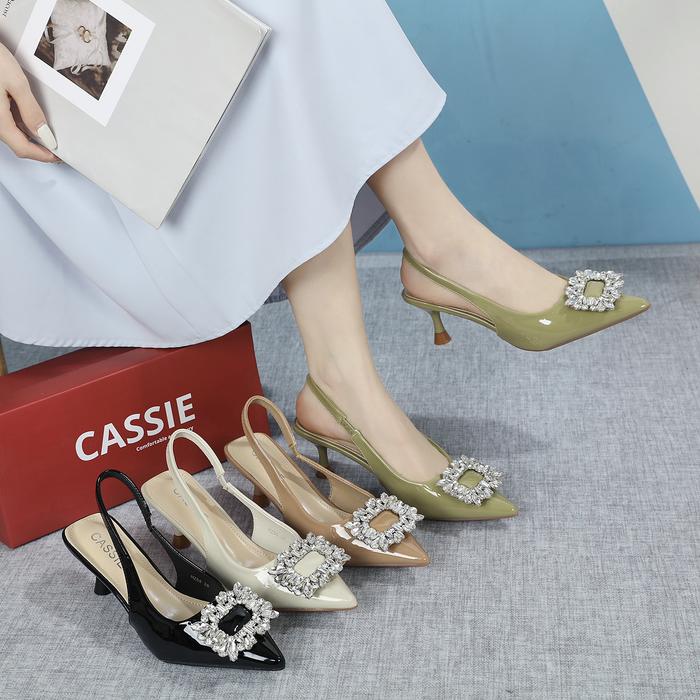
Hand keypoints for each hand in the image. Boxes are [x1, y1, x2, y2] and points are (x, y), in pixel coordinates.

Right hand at [0, 43, 57, 161]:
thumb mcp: (16, 82)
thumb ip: (31, 111)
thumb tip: (43, 133)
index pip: (23, 148)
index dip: (42, 155)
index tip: (57, 156)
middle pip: (15, 143)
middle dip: (36, 147)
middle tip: (54, 148)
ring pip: (8, 132)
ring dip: (26, 135)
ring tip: (44, 132)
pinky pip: (3, 121)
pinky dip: (17, 123)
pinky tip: (27, 117)